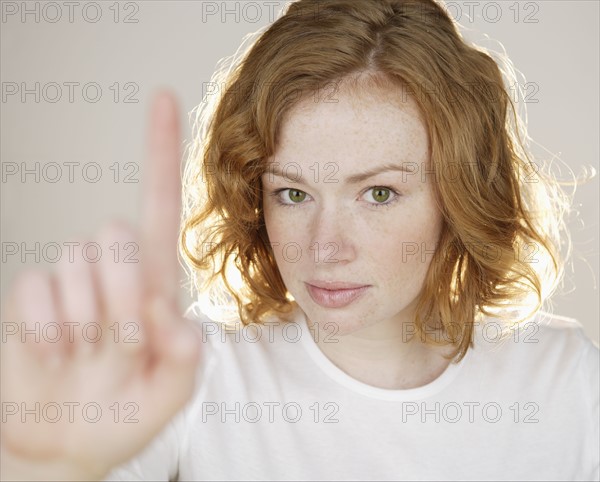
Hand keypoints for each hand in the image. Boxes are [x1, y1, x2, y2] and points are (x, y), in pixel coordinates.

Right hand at [0, 92, 201, 480]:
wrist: (67, 442)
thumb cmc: (125, 411)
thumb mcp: (170, 393)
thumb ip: (185, 359)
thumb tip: (176, 322)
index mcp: (155, 282)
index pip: (161, 205)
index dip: (161, 152)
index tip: (164, 96)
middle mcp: (112, 269)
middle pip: (117, 234)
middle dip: (121, 298)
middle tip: (121, 346)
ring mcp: (69, 281)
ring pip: (76, 263)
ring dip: (86, 324)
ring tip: (88, 357)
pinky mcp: (29, 296)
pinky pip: (35, 288)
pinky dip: (48, 335)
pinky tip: (57, 356)